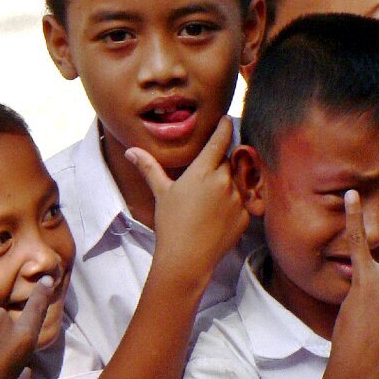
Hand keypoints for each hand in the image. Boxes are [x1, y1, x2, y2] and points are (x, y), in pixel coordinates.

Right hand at [126, 117, 247, 273]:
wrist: (187, 259)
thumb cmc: (170, 224)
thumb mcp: (161, 193)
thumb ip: (150, 168)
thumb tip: (131, 151)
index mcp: (202, 172)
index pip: (220, 139)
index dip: (225, 126)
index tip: (226, 119)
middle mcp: (224, 181)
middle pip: (230, 159)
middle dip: (223, 161)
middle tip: (209, 172)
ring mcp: (238, 198)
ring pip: (240, 179)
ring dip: (231, 181)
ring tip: (213, 196)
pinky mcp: (247, 215)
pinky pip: (246, 200)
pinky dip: (236, 202)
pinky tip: (219, 214)